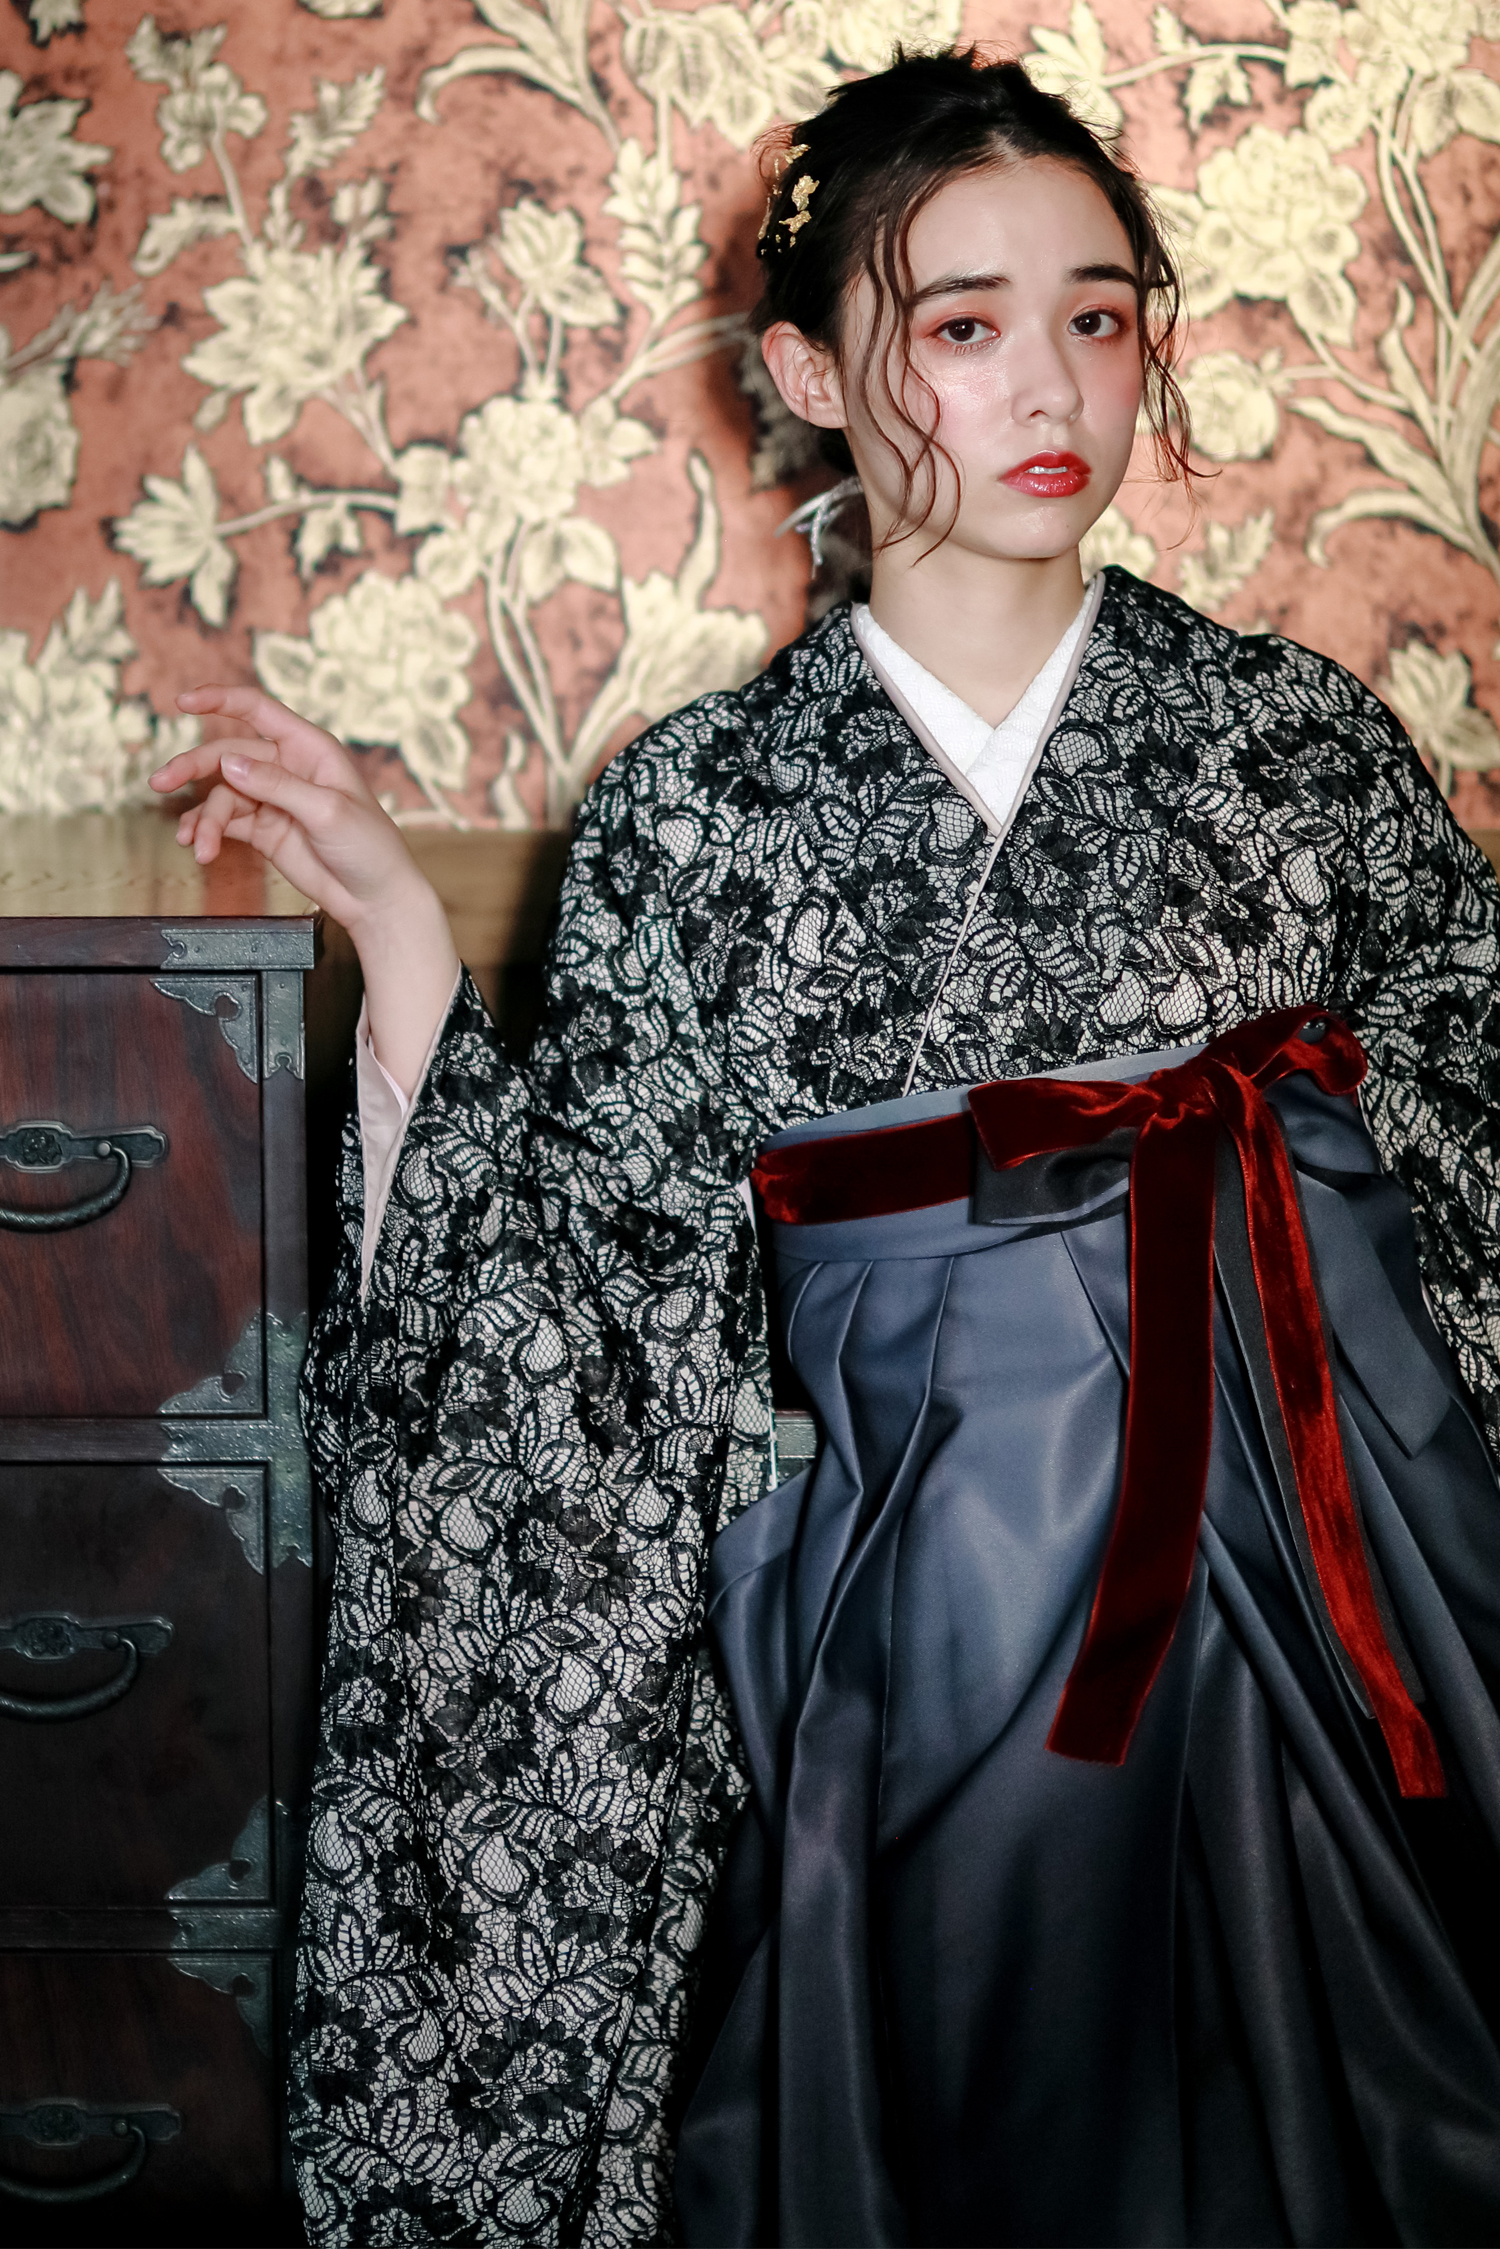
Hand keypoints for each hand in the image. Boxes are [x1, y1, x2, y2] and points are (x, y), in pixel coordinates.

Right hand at [152, 686, 459, 1094]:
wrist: (376, 899)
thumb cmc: (368, 847)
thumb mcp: (326, 812)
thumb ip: (276, 786)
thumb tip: (229, 762)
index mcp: (309, 748)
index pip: (257, 710)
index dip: (219, 700)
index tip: (182, 701)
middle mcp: (288, 768)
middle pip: (227, 754)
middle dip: (192, 768)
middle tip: (159, 783)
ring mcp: (274, 799)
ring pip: (222, 796)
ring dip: (205, 820)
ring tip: (197, 846)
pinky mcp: (265, 830)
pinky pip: (226, 823)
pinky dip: (208, 833)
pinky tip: (197, 847)